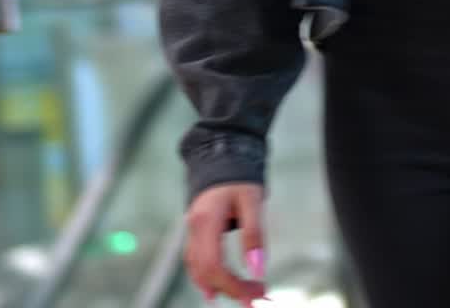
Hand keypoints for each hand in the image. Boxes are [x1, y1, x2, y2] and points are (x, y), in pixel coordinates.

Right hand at [185, 182, 267, 303]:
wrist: (221, 156)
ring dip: (219, 287)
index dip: (232, 285)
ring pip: (198, 270)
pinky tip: (220, 287)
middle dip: (229, 289)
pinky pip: (197, 262)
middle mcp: (194, 229)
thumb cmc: (238, 177)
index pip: (213, 265)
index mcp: (207, 220)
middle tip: (255, 297)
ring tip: (243, 296)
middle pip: (205, 272)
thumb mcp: (253, 200)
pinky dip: (209, 277)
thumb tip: (257, 270)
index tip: (255, 293)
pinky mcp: (195, 233)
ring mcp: (192, 232)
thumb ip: (254, 234)